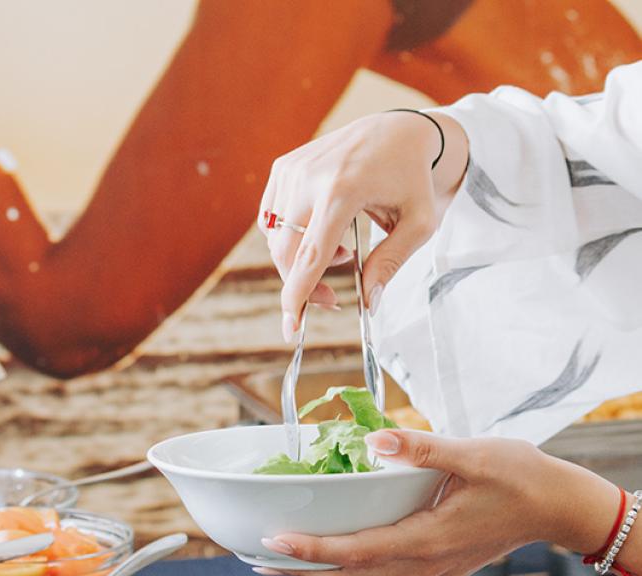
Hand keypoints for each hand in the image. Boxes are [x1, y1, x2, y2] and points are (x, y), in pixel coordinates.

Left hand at [255, 429, 620, 575]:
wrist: (560, 507)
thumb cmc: (522, 478)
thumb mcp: (474, 455)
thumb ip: (422, 449)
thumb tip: (375, 442)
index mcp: (429, 540)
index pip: (357, 551)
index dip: (311, 550)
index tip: (271, 542)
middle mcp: (426, 565)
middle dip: (302, 571)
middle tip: (258, 557)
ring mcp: (432, 571)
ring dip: (323, 574)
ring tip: (284, 560)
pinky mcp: (438, 566)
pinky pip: (384, 575)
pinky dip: (351, 568)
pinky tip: (335, 553)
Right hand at [257, 111, 468, 342]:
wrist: (400, 131)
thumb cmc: (413, 180)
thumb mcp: (418, 224)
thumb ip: (391, 263)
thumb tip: (368, 302)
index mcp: (342, 190)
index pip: (310, 255)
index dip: (298, 296)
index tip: (291, 328)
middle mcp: (309, 177)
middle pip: (285, 252)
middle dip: (303, 284)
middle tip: (332, 298)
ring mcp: (292, 169)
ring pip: (276, 238)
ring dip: (302, 258)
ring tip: (341, 250)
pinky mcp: (284, 167)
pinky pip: (272, 219)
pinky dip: (292, 237)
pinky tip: (322, 231)